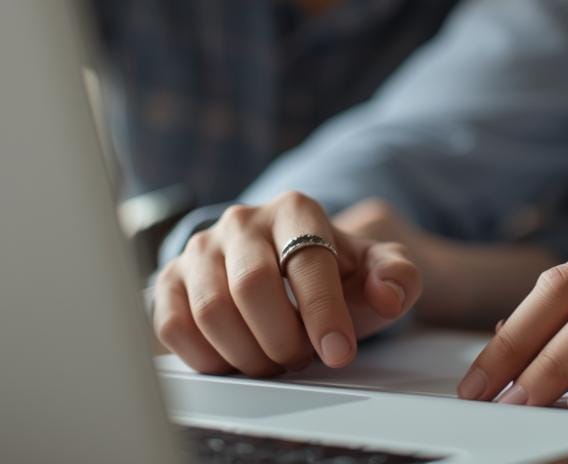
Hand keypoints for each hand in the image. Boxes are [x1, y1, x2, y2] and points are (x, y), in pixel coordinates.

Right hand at [152, 191, 420, 375]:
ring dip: (248, 353)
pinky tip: (236, 359)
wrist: (288, 271)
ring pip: (211, 311)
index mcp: (295, 209)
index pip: (306, 262)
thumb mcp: (376, 271)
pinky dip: (208, 357)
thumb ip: (398, 277)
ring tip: (273, 359)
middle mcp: (242, 220)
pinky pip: (174, 327)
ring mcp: (200, 248)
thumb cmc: (335, 275)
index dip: (323, 314)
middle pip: (251, 286)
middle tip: (301, 357)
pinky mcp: (170, 280)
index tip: (339, 353)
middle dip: (282, 337)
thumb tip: (388, 294)